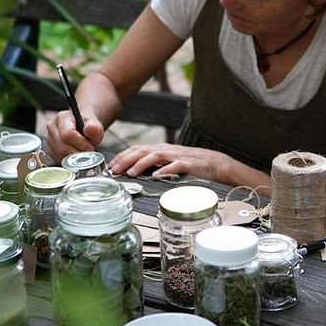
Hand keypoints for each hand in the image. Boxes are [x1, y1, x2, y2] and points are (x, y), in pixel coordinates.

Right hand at [45, 110, 104, 158]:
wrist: (83, 129)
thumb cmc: (88, 126)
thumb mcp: (95, 125)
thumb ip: (94, 128)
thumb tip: (90, 129)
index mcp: (62, 117)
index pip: (67, 135)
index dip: (81, 144)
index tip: (90, 147)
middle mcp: (52, 128)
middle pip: (63, 148)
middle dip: (78, 153)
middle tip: (88, 152)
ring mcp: (49, 140)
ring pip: (61, 156)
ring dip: (75, 158)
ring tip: (83, 152)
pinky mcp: (50, 150)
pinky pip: (59, 160)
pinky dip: (70, 161)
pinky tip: (76, 155)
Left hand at [108, 143, 233, 180]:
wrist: (215, 163)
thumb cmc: (189, 164)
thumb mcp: (168, 162)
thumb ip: (153, 164)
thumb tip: (132, 172)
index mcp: (160, 149)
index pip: (136, 149)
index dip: (122, 156)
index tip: (110, 166)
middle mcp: (166, 150)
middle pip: (142, 151)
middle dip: (126, 160)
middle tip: (114, 171)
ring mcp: (177, 156)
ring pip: (155, 156)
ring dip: (141, 164)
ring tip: (130, 173)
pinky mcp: (188, 164)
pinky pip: (175, 166)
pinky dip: (165, 170)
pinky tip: (157, 176)